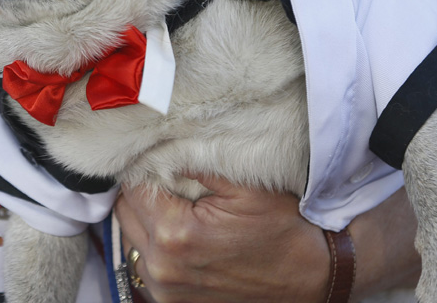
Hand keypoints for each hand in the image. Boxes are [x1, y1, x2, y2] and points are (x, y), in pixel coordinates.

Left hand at [114, 175, 330, 302]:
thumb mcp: (246, 186)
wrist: (311, 277)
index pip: (133, 188)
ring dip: (143, 219)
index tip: (161, 159)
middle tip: (167, 179)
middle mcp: (162, 268)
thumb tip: (161, 148)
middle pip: (125, 213)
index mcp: (176, 234)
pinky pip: (143, 264)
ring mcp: (165, 291)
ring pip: (130, 239)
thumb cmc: (283, 229)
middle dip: (141, 192)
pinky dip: (152, 245)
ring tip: (173, 206)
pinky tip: (176, 232)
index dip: (145, 168)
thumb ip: (197, 163)